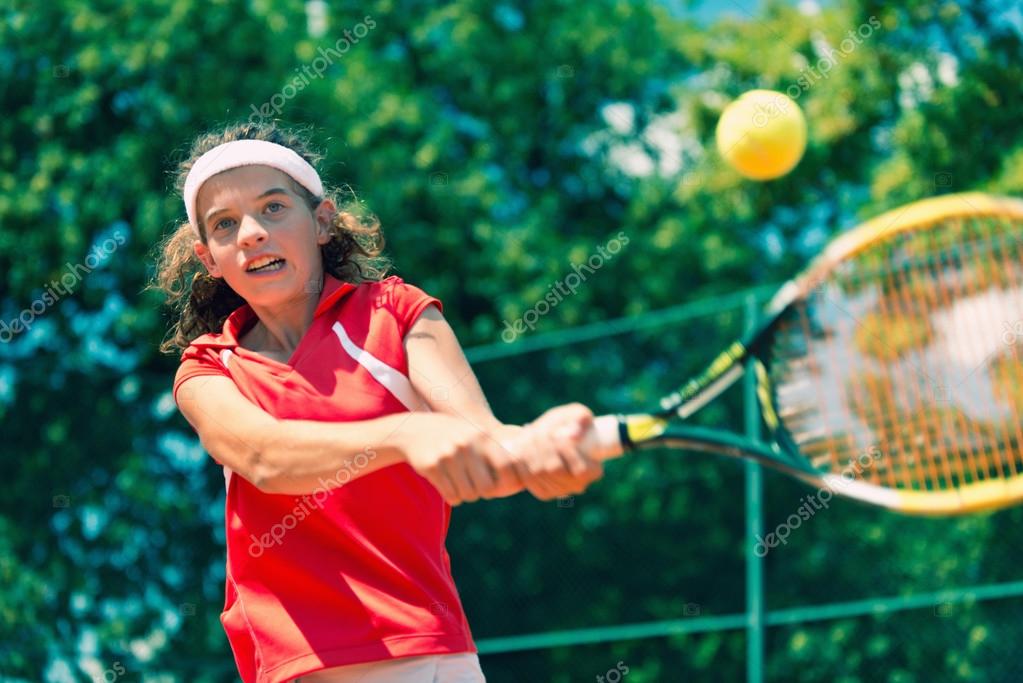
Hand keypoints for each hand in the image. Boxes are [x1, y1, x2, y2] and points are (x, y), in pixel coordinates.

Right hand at [394, 413, 522, 505]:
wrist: (414, 430)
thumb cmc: (453, 437)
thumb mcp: (475, 435)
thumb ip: (497, 452)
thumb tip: (522, 479)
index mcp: (482, 436)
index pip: (506, 467)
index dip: (507, 481)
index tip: (499, 484)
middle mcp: (467, 444)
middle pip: (487, 488)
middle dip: (482, 491)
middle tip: (474, 485)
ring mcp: (448, 455)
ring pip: (468, 495)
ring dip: (466, 494)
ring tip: (459, 482)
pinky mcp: (433, 466)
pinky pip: (452, 496)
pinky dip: (452, 496)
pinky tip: (447, 483)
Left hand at [500, 403, 604, 501]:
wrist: (557, 436)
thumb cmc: (571, 423)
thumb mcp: (579, 414)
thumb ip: (580, 419)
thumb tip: (572, 436)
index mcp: (594, 471)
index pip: (580, 469)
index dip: (564, 448)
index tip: (555, 431)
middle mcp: (578, 486)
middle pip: (554, 469)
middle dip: (543, 446)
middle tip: (537, 429)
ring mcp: (560, 491)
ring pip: (539, 474)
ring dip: (530, 450)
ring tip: (529, 434)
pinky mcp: (543, 492)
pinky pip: (528, 480)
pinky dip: (522, 461)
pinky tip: (521, 447)